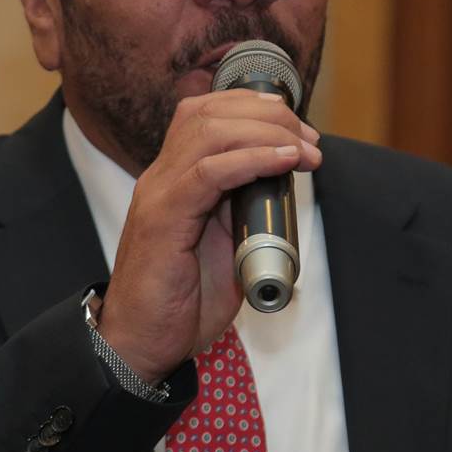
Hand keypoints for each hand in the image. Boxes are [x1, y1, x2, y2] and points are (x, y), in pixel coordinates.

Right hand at [98, 90, 320, 381]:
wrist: (140, 344)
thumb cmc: (182, 301)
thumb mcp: (221, 245)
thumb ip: (240, 210)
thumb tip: (279, 187)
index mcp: (174, 179)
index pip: (204, 113)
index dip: (252, 107)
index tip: (297, 126)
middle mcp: (161, 178)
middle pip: (210, 113)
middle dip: (269, 116)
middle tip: (311, 139)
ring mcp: (159, 195)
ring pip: (210, 133)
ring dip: (267, 134)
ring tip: (305, 151)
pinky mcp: (162, 221)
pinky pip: (209, 173)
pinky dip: (252, 159)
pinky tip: (283, 161)